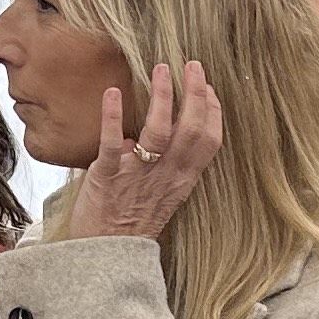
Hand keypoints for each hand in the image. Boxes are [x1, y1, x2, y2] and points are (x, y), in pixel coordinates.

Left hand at [67, 61, 222, 238]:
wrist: (105, 253)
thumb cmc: (132, 221)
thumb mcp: (164, 194)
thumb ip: (169, 165)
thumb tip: (166, 130)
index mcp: (182, 179)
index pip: (209, 141)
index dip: (212, 111)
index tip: (209, 87)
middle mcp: (166, 175)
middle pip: (191, 131)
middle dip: (195, 95)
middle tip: (193, 66)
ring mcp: (138, 174)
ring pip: (159, 133)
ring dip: (162, 98)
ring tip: (162, 69)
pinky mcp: (108, 175)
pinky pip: (113, 143)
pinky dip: (113, 116)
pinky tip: (112, 92)